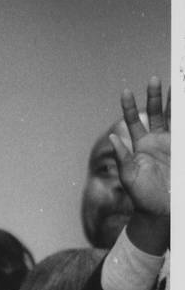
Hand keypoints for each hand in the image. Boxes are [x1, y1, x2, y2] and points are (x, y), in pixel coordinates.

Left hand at [110, 77, 169, 219]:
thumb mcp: (129, 176)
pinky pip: (182, 129)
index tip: (126, 92)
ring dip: (174, 102)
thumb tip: (112, 137)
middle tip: (154, 79)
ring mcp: (172, 144)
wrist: (162, 210)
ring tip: (176, 84)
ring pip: (173, 117)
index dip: (129, 107)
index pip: (133, 121)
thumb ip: (123, 156)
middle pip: (155, 113)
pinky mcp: (181, 148)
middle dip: (155, 96)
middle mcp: (157, 141)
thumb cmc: (142, 196)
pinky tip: (183, 106)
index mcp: (140, 146)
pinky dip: (182, 118)